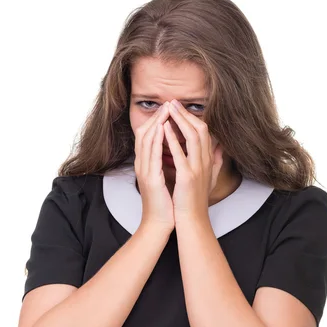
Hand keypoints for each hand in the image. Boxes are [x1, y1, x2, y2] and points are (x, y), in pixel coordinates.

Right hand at [134, 102, 174, 233]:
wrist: (159, 224)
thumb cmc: (167, 204)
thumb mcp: (169, 179)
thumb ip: (173, 164)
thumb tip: (182, 153)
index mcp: (148, 165)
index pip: (150, 136)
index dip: (158, 121)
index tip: (171, 109)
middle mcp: (143, 165)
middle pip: (145, 133)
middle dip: (157, 117)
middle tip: (168, 102)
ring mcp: (144, 171)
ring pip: (146, 140)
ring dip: (156, 123)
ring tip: (166, 109)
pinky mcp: (149, 178)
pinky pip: (151, 155)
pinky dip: (156, 140)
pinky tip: (162, 128)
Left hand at [163, 99, 223, 221]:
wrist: (193, 221)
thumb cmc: (196, 201)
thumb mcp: (210, 179)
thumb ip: (217, 162)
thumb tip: (223, 149)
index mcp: (209, 161)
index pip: (204, 132)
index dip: (193, 118)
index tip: (180, 108)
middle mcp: (207, 162)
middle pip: (200, 129)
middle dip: (186, 114)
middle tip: (173, 101)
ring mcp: (198, 169)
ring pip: (193, 137)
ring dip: (180, 120)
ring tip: (168, 109)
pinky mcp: (188, 177)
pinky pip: (181, 154)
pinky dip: (172, 140)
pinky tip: (164, 129)